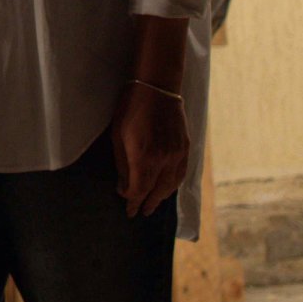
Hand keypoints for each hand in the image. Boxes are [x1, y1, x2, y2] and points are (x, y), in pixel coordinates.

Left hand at [109, 80, 189, 216]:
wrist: (157, 89)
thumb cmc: (130, 109)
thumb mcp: (117, 136)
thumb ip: (122, 165)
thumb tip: (123, 187)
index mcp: (144, 157)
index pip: (139, 189)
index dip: (133, 202)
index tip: (128, 210)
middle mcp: (164, 160)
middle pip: (156, 191)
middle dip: (147, 203)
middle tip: (140, 213)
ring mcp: (178, 155)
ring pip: (171, 185)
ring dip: (162, 197)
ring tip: (153, 204)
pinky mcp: (185, 148)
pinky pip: (181, 174)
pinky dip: (173, 185)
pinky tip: (167, 188)